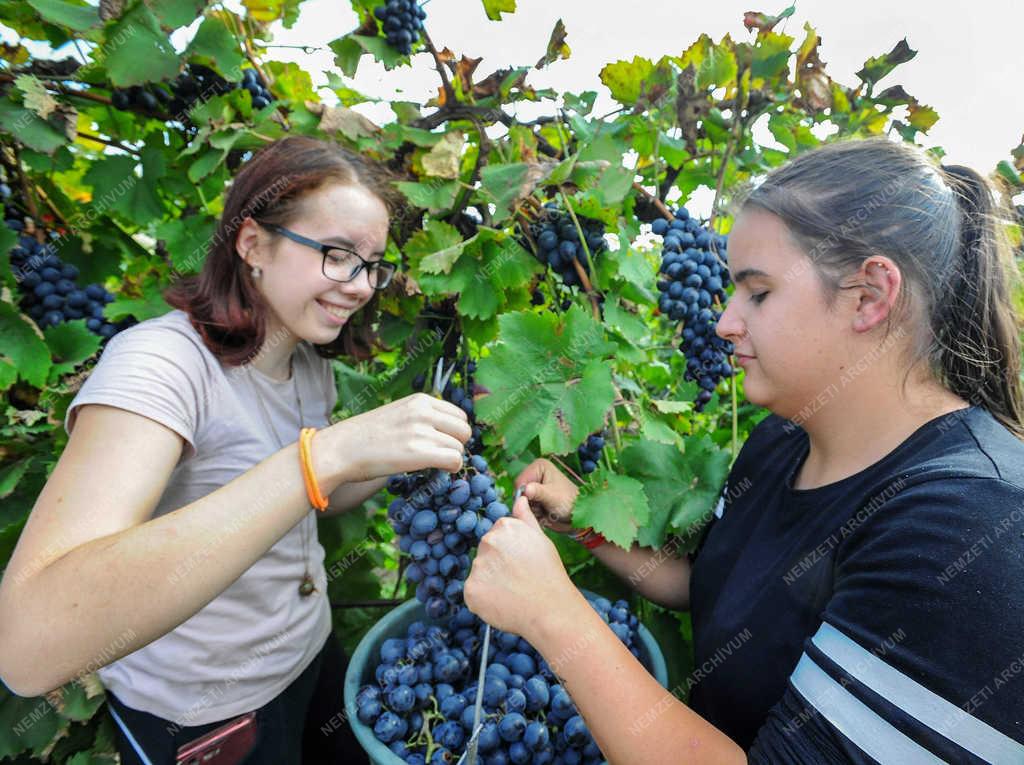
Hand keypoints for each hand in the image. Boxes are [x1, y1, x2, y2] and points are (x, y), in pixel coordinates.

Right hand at [324, 393, 470, 481]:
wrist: (340, 450)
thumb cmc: (365, 436)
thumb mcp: (398, 413)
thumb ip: (422, 417)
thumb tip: (446, 432)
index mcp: (420, 400)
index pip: (460, 415)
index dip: (454, 432)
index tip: (441, 443)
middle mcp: (423, 412)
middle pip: (464, 431)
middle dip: (456, 445)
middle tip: (438, 456)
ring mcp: (421, 432)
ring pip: (459, 448)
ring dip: (450, 459)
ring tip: (431, 464)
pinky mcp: (418, 453)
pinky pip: (454, 460)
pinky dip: (450, 469)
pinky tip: (436, 471)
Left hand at [463, 495, 576, 640]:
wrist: (550, 609)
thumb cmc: (549, 575)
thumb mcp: (541, 540)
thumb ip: (525, 519)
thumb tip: (520, 499)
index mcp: (504, 527)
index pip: (497, 536)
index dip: (509, 553)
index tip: (520, 564)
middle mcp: (488, 542)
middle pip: (485, 553)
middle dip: (496, 565)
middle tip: (517, 579)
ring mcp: (477, 566)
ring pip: (479, 573)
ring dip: (490, 582)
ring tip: (512, 593)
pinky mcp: (470, 589)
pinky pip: (473, 593)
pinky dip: (484, 600)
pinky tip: (502, 603)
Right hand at [514, 459, 578, 533]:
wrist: (578, 514)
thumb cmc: (568, 501)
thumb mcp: (552, 496)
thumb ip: (538, 492)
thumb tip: (525, 490)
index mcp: (538, 466)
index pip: (519, 482)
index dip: (523, 495)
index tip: (535, 504)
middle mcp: (535, 473)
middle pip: (518, 491)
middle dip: (527, 503)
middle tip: (541, 508)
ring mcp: (534, 485)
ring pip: (521, 500)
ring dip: (530, 508)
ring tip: (543, 510)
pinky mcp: (535, 496)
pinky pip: (525, 506)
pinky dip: (532, 511)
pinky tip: (543, 512)